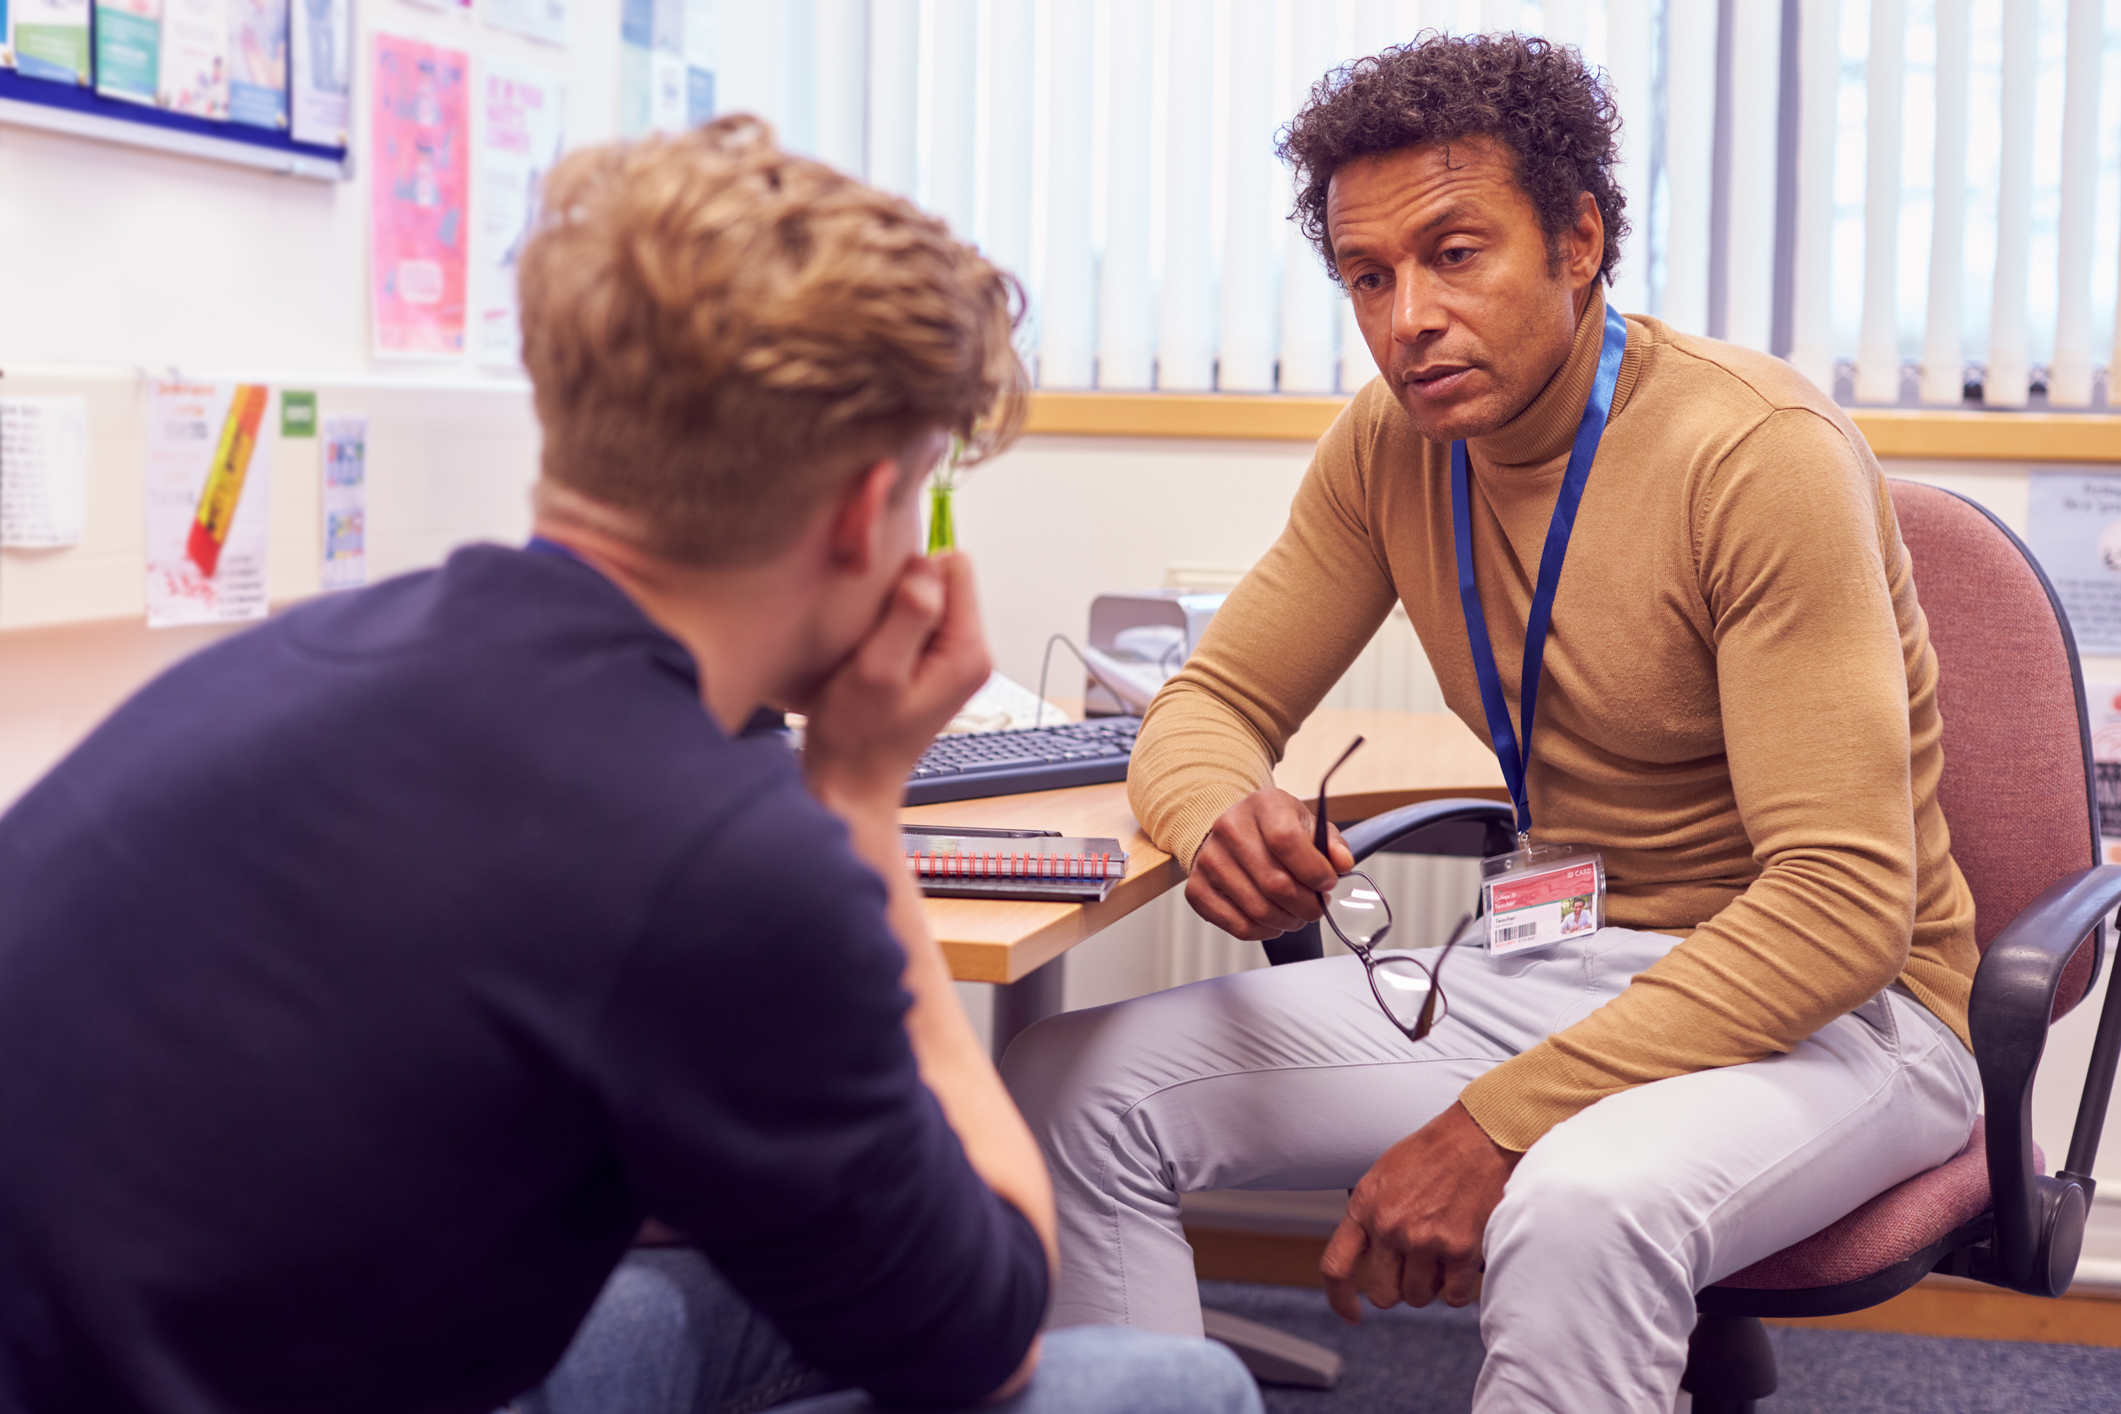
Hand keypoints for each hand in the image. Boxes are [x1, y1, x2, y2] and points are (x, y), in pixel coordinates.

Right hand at [799, 552, 990, 814]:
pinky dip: (885, 628)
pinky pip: (910, 620)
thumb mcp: (878, 669)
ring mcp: (951, 659)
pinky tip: (869, 659)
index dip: (911, 576)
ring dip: (889, 614)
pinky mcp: (929, 665)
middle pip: (941, 579)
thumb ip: (908, 615)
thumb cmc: (858, 737)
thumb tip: (926, 565)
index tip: (881, 611)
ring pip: (923, 597)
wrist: (850, 784)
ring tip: (869, 652)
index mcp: (969, 650)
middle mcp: (970, 652)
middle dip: (901, 594)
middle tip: (872, 638)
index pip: (955, 566)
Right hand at [1184, 788, 1353, 939]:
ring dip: (1289, 920)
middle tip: (1317, 906)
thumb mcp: (1306, 823)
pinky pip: (1239, 926)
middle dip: (1307, 905)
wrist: (1231, 832)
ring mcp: (1209, 860)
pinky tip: (1275, 920)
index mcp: (1261, 805)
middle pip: (1275, 883)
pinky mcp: (1197, 890)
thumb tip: (1342, 863)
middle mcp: (1228, 828)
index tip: (1327, 883)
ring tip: (1298, 914)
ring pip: (1260, 910)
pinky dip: (1266, 931)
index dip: (1314, 870)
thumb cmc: (1273, 829)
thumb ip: (1331, 843)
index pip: (1286, 840)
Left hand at [1320, 1102, 1520, 1319]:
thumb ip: (1371, 1215)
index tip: (1352, 1313)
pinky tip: (1460, 1264)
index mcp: (1365, 1207)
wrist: (1477, 1136)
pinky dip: (1458, 1288)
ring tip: (1440, 1257)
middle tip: (1414, 1270)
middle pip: (1384, 1294)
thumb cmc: (1434, 1152)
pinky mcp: (1461, 1249)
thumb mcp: (1383, 1176)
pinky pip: (1454, 1297)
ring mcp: (1425, 1240)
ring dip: (1430, 1286)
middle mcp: (1391, 1227)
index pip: (1336, 1267)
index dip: (1340, 1299)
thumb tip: (1368, 1253)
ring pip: (1419, 1297)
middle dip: (1398, 1288)